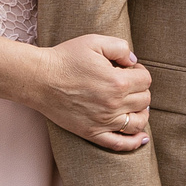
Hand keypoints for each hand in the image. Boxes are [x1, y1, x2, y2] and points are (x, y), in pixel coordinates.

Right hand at [30, 35, 151, 150]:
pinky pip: (119, 144)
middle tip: (128, 84)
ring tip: (135, 106)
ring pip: (137, 123)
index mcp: (118, 81)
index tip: (130, 70)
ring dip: (141, 114)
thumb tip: (133, 62)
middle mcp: (114, 104)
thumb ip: (120, 47)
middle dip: (140, 90)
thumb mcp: (94, 41)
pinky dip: (133, 143)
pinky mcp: (92, 133)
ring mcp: (103, 121)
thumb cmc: (65, 58)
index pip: (145, 80)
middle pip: (144, 101)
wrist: (40, 79)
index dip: (140, 73)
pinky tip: (142, 138)